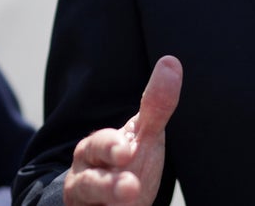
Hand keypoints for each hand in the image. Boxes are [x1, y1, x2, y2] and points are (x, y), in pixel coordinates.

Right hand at [63, 55, 182, 205]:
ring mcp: (87, 204)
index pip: (99, 146)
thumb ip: (156, 105)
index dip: (112, 148)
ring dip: (109, 203)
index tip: (128, 150)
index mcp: (93, 152)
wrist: (107, 201)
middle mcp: (83, 180)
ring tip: (131, 203)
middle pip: (88, 184)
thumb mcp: (142, 136)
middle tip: (131, 188)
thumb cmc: (125, 164)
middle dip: (108, 186)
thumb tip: (171, 62)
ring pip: (89, 204)